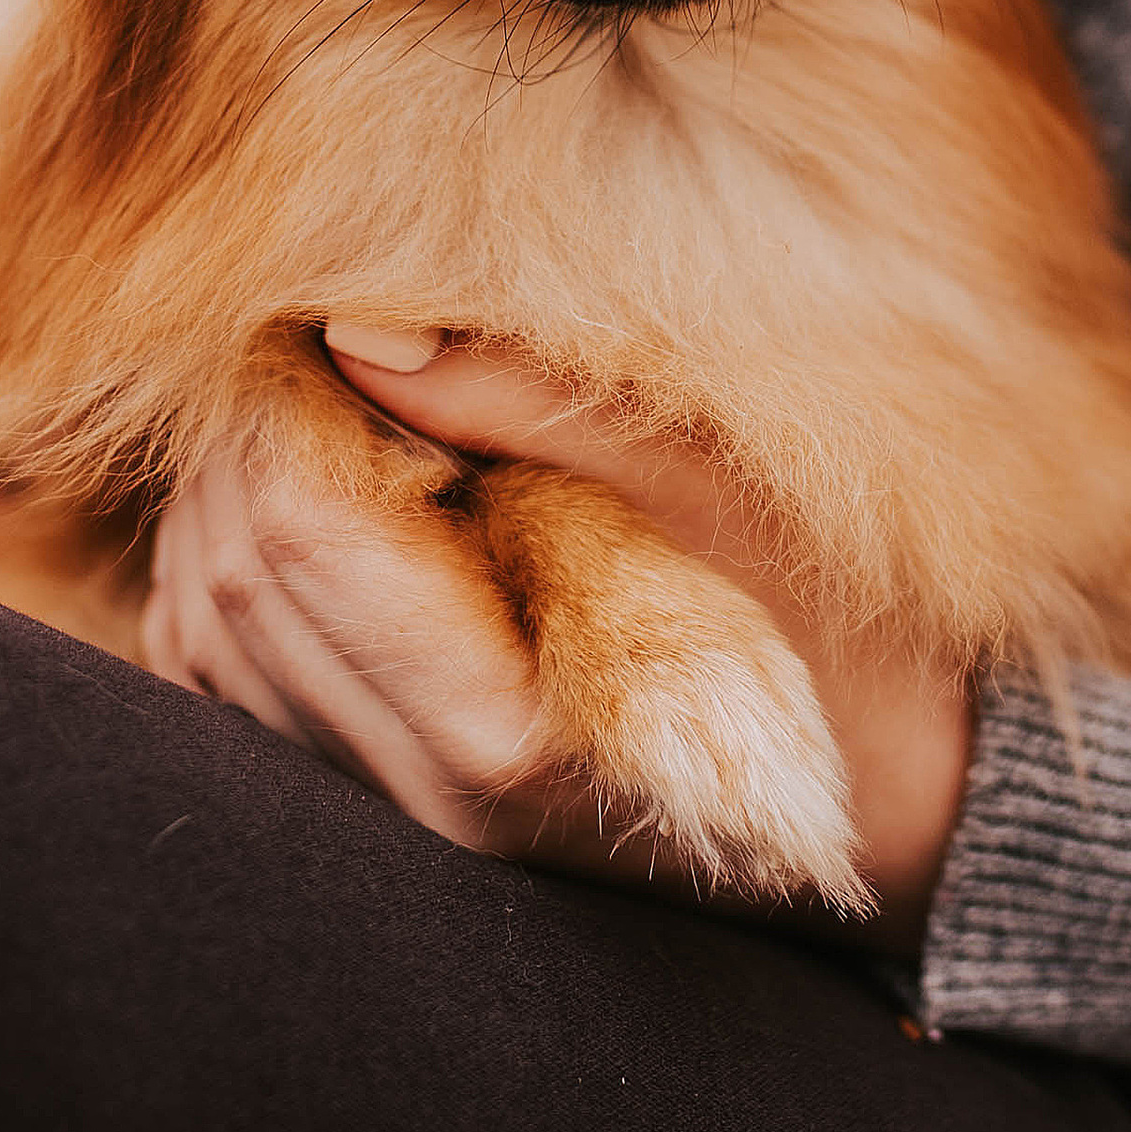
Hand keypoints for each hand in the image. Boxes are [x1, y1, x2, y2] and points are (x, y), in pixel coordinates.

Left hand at [142, 332, 973, 951]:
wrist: (921, 812)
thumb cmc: (860, 648)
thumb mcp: (732, 500)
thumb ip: (545, 413)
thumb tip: (358, 333)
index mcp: (505, 742)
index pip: (296, 533)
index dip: (288, 398)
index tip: (338, 308)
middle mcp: (430, 806)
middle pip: (228, 577)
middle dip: (243, 438)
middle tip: (316, 333)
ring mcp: (407, 823)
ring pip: (209, 635)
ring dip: (225, 499)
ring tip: (319, 404)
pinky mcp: (401, 811)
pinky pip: (242, 687)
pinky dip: (237, 575)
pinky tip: (310, 496)